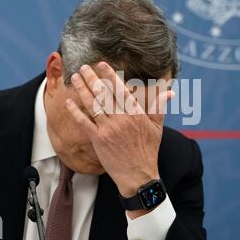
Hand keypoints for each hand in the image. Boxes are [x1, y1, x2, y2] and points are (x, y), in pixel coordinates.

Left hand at [65, 62, 173, 199]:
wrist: (138, 175)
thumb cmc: (148, 150)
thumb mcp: (157, 127)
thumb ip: (159, 106)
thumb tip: (170, 91)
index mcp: (136, 114)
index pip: (121, 89)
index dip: (110, 75)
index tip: (102, 64)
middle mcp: (122, 119)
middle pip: (104, 94)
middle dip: (92, 78)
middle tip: (83, 67)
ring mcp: (109, 129)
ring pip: (93, 105)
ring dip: (82, 90)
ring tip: (75, 78)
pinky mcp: (98, 140)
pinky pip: (84, 123)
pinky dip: (76, 112)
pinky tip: (69, 102)